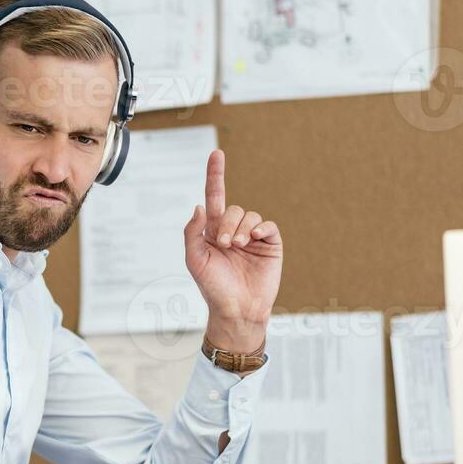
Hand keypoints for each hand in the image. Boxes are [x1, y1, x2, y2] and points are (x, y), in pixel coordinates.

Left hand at [183, 149, 281, 352]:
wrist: (237, 309)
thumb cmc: (213, 288)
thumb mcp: (194, 260)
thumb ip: (192, 232)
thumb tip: (199, 206)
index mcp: (213, 231)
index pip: (214, 198)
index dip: (215, 176)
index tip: (217, 154)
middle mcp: (233, 231)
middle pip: (233, 209)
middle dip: (228, 223)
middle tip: (225, 244)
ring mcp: (252, 238)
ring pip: (250, 215)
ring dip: (242, 228)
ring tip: (238, 246)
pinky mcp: (270, 245)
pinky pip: (268, 226)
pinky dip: (261, 229)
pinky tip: (254, 240)